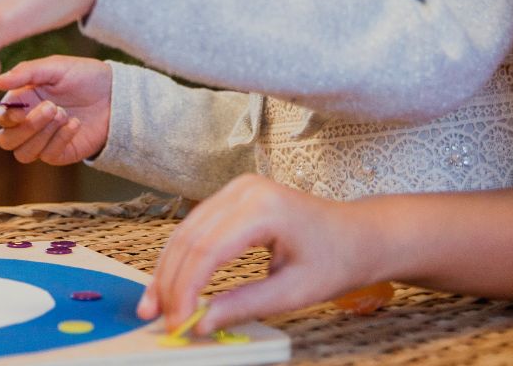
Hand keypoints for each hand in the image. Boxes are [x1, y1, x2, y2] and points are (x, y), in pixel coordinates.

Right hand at [0, 56, 112, 164]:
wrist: (115, 92)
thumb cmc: (83, 75)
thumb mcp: (55, 66)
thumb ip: (26, 72)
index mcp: (22, 101)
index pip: (1, 118)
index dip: (6, 117)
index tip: (22, 109)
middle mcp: (29, 123)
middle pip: (6, 141)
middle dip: (26, 127)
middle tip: (51, 108)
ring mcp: (43, 141)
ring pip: (23, 154)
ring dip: (42, 135)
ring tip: (64, 113)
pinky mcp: (60, 153)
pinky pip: (49, 155)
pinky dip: (60, 139)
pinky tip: (75, 123)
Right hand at [138, 174, 383, 334]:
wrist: (358, 234)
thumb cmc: (336, 260)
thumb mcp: (294, 292)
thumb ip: (244, 305)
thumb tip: (201, 324)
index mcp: (264, 208)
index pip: (208, 249)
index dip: (186, 289)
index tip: (177, 323)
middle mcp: (245, 190)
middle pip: (190, 237)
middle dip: (169, 281)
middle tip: (157, 318)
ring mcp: (237, 189)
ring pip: (186, 230)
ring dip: (168, 269)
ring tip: (154, 305)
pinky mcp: (234, 196)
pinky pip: (197, 226)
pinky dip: (182, 256)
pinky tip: (171, 282)